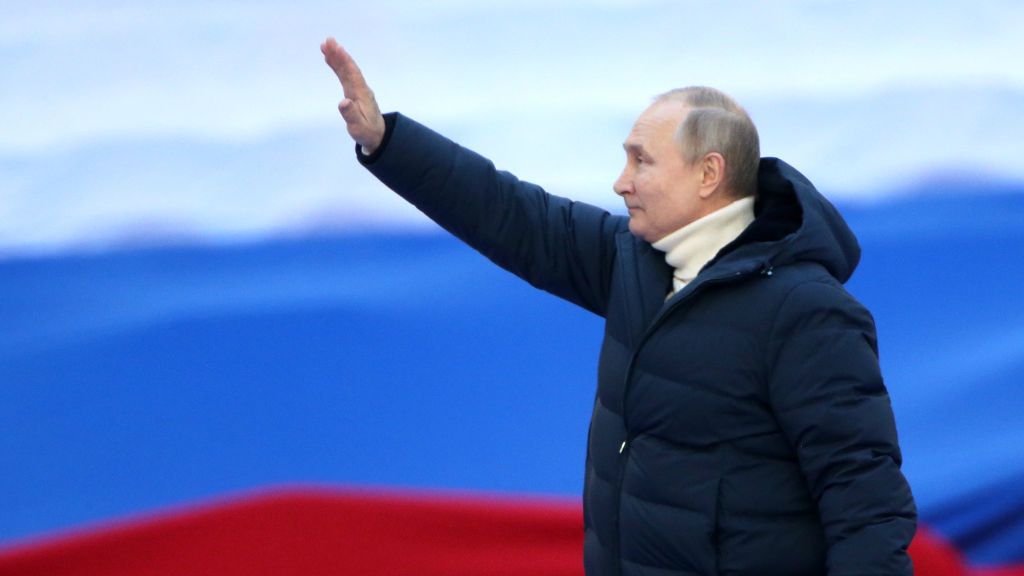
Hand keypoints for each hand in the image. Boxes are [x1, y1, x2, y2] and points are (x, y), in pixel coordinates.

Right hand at [321, 37, 385, 153]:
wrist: (377, 136)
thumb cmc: (367, 132)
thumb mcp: (358, 127)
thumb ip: (351, 115)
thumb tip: (343, 102)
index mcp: (362, 94)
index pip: (352, 73)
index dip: (344, 60)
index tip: (335, 48)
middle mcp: (360, 88)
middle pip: (349, 68)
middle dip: (339, 54)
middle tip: (327, 41)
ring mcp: (357, 89)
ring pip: (346, 70)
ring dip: (337, 58)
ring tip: (325, 45)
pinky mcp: (354, 91)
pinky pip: (344, 75)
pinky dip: (337, 66)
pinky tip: (330, 59)